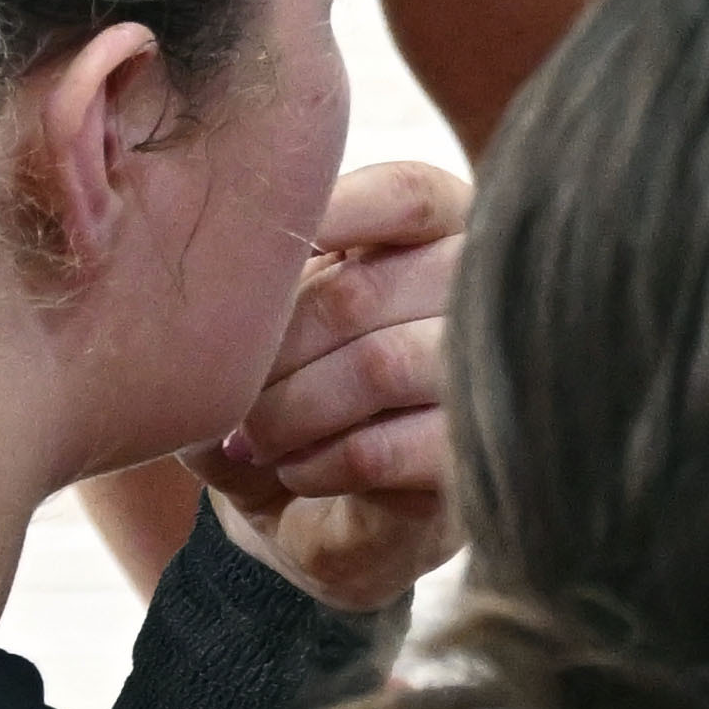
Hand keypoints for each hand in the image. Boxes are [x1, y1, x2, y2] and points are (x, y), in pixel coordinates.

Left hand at [192, 149, 461, 613]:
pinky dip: (315, 464)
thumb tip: (219, 266)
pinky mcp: (468, 465)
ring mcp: (488, 383)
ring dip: (290, 408)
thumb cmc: (290, 392)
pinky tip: (295, 471)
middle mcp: (483, 298)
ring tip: (253, 438)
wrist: (317, 513)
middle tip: (231, 389)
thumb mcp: (270, 323)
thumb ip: (261, 278)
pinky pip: (380, 451)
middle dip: (275, 344)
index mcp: (443, 236)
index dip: (337, 211)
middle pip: (369, 287)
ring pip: (379, 365)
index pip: (407, 195)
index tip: (261, 254)